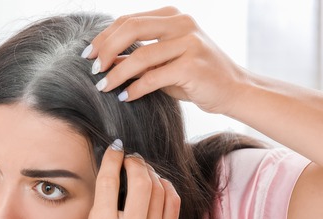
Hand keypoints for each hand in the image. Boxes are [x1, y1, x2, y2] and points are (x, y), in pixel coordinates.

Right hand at [76, 142, 179, 218]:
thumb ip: (105, 197)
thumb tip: (118, 163)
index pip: (110, 182)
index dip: (113, 159)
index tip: (116, 149)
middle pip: (141, 182)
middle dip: (136, 163)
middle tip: (130, 159)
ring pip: (159, 189)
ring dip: (150, 173)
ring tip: (142, 171)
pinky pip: (173, 203)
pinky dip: (166, 187)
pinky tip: (157, 184)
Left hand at [85, 7, 248, 114]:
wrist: (234, 90)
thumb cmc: (195, 77)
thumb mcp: (165, 61)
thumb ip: (139, 57)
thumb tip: (104, 61)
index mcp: (173, 17)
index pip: (129, 20)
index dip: (105, 37)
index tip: (89, 54)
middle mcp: (182, 24)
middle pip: (131, 29)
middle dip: (107, 49)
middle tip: (94, 69)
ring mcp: (190, 43)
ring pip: (141, 55)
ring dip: (117, 73)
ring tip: (104, 86)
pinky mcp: (193, 66)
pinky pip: (154, 77)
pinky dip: (135, 88)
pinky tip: (125, 96)